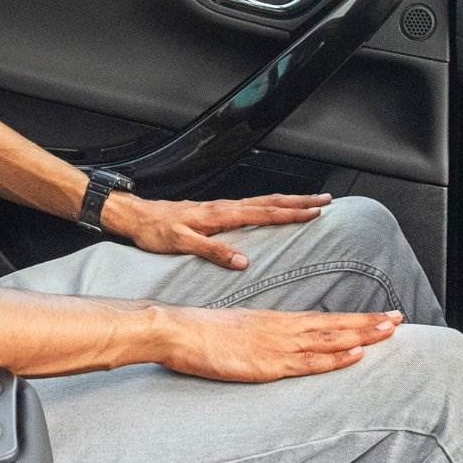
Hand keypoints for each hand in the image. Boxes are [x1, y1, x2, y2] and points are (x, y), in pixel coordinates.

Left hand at [103, 191, 330, 268]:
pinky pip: (252, 205)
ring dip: (289, 200)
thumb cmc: (155, 231)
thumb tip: (243, 261)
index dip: (291, 213)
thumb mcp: (181, 243)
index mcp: (221, 214)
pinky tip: (276, 209)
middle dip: (300, 201)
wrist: (136, 217)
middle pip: (271, 202)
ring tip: (310, 201)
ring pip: (264, 201)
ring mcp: (222, 207)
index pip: (264, 213)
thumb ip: (212, 251)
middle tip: (326, 200)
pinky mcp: (217, 211)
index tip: (315, 212)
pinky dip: (271, 204)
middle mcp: (225, 207)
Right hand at [156, 305, 401, 382]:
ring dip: (362, 335)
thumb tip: (279, 343)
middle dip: (369, 323)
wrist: (178, 330)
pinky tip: (355, 354)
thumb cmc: (202, 332)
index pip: (325, 319)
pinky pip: (308, 362)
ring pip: (329, 340)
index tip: (380, 316)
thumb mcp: (239, 330)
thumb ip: (262, 336)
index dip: (355, 319)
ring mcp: (277, 346)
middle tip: (400, 319)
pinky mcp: (267, 364)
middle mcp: (283, 329)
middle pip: (334, 325)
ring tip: (390, 330)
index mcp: (276, 321)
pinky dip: (335, 357)